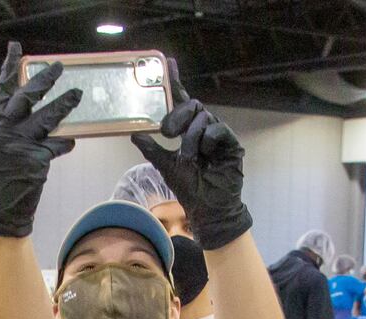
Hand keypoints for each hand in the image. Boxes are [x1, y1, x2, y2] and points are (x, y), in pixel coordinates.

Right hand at [0, 41, 82, 238]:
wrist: (1, 205)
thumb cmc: (1, 172)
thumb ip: (10, 121)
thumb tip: (33, 100)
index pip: (1, 89)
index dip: (9, 67)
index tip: (17, 49)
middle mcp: (2, 129)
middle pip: (26, 96)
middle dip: (44, 80)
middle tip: (58, 67)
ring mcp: (19, 143)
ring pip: (47, 117)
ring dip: (64, 104)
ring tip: (77, 94)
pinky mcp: (35, 158)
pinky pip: (57, 144)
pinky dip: (65, 143)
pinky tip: (70, 141)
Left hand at [131, 61, 252, 249]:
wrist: (208, 208)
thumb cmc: (189, 188)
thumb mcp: (165, 166)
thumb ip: (152, 149)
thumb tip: (134, 135)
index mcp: (187, 130)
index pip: (180, 102)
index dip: (175, 82)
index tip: (168, 64)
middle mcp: (203, 128)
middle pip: (191, 105)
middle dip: (177, 115)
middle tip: (166, 132)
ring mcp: (218, 134)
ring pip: (203, 117)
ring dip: (191, 138)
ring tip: (190, 156)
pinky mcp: (231, 142)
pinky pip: (218, 129)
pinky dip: (209, 140)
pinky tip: (206, 153)